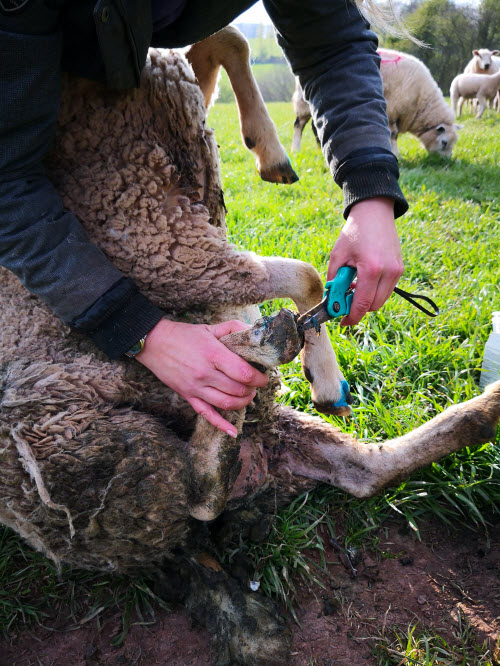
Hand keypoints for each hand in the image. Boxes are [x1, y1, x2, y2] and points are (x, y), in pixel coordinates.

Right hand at [137, 319, 267, 435]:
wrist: (154, 343)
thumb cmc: (184, 335)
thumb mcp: (210, 327)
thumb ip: (234, 328)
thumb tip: (255, 333)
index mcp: (213, 354)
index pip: (244, 373)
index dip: (258, 378)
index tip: (263, 377)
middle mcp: (205, 374)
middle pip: (238, 390)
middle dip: (252, 389)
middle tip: (256, 385)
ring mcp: (196, 388)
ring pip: (226, 404)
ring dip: (243, 403)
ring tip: (248, 396)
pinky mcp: (188, 396)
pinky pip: (207, 415)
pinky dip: (221, 425)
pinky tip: (233, 432)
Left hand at [327, 197, 403, 325]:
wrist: (375, 212)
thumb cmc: (354, 232)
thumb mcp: (338, 256)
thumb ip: (334, 281)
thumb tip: (332, 301)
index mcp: (371, 269)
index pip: (362, 304)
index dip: (351, 317)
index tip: (342, 323)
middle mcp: (388, 272)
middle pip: (373, 306)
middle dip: (358, 309)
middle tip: (344, 301)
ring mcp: (397, 271)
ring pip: (381, 300)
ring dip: (367, 300)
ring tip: (353, 287)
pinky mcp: (400, 269)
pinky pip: (387, 290)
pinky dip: (374, 291)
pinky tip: (363, 281)